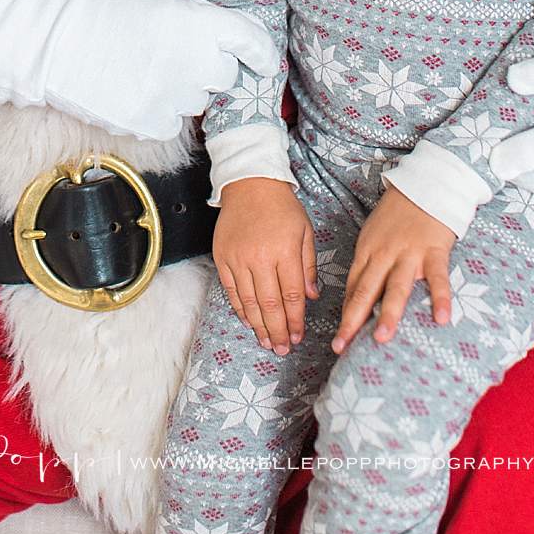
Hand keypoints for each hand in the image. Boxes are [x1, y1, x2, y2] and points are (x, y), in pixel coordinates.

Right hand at [0, 0, 273, 140]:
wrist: (45, 40)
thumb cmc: (95, 10)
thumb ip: (195, 18)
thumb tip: (224, 37)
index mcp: (198, 24)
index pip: (253, 43)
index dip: (261, 54)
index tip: (261, 61)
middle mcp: (193, 62)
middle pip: (223, 75)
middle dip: (206, 67)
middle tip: (171, 54)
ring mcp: (172, 97)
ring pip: (195, 102)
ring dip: (179, 89)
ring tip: (140, 69)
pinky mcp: (150, 123)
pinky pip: (169, 122)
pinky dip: (155, 110)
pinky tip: (128, 88)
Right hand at [213, 178, 319, 355]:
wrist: (249, 184)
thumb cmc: (282, 207)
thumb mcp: (305, 232)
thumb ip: (308, 265)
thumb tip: (311, 297)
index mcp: (284, 252)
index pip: (291, 295)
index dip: (295, 320)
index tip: (298, 336)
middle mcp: (259, 258)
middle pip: (269, 304)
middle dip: (277, 330)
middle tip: (282, 348)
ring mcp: (237, 258)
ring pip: (248, 301)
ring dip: (258, 325)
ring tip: (266, 342)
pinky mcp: (222, 257)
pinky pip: (230, 289)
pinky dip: (239, 308)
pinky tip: (247, 321)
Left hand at [333, 188, 454, 353]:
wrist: (424, 188)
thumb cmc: (397, 216)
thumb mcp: (373, 237)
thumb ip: (368, 266)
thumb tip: (358, 297)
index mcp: (366, 252)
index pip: (352, 287)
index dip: (344, 313)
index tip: (337, 338)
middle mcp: (383, 255)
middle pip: (366, 291)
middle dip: (353, 320)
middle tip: (342, 346)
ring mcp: (408, 254)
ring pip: (396, 288)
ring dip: (388, 314)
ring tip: (381, 339)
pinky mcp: (434, 251)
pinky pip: (438, 278)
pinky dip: (439, 298)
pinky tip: (440, 319)